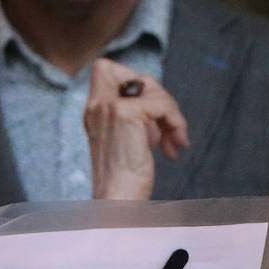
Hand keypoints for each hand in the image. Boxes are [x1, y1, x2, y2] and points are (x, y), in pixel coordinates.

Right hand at [84, 58, 189, 199]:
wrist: (118, 200)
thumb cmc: (124, 180)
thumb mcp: (124, 140)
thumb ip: (133, 118)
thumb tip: (158, 104)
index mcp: (93, 110)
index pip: (105, 68)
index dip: (133, 81)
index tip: (148, 112)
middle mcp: (97, 105)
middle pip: (139, 77)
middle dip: (162, 101)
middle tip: (170, 131)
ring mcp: (110, 106)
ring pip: (154, 89)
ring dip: (172, 116)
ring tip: (173, 143)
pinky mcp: (127, 113)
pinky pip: (162, 104)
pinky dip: (175, 123)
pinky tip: (172, 149)